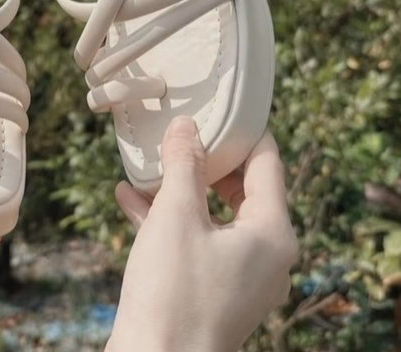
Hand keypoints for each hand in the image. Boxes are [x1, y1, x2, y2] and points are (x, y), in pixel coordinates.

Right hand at [107, 118, 297, 351]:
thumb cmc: (173, 293)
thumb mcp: (177, 215)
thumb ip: (184, 165)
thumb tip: (186, 126)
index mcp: (272, 233)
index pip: (267, 163)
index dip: (243, 130)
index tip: (219, 106)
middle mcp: (265, 254)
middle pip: (241, 188)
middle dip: (206, 158)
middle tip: (181, 130)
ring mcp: (239, 275)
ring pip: (213, 214)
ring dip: (180, 187)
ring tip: (149, 161)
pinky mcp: (212, 290)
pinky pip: (195, 241)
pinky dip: (168, 218)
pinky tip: (128, 198)